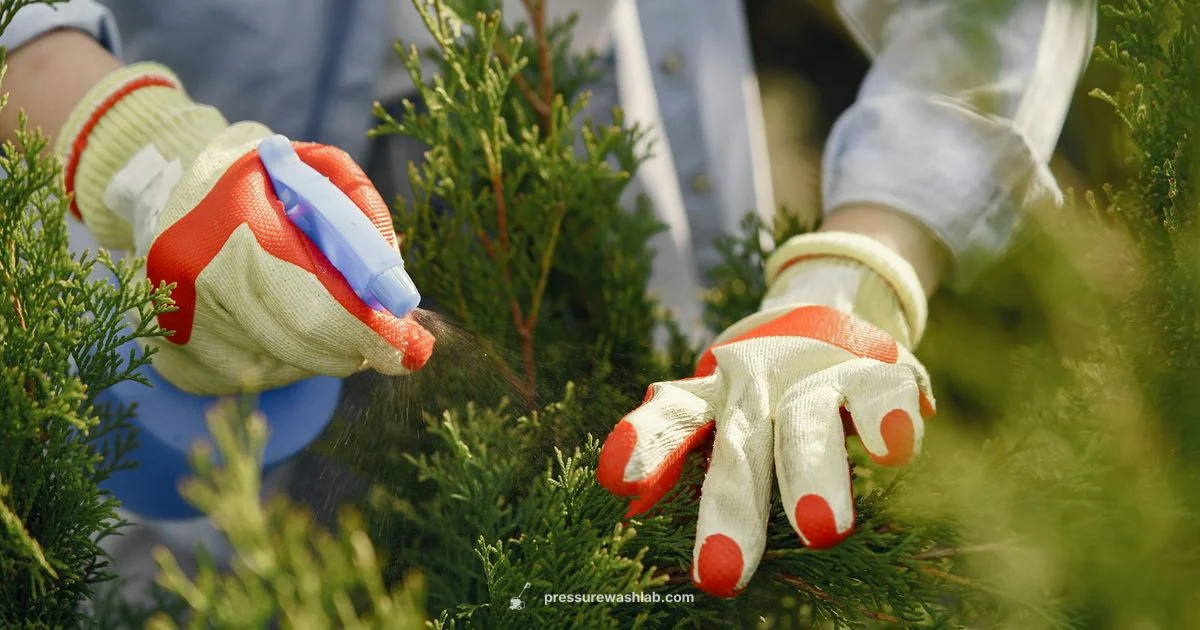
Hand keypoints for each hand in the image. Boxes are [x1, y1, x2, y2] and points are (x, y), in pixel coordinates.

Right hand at [56, 63, 432, 393]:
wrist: (165, 186)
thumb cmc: (260, 178)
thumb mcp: (316, 167)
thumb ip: (363, 214)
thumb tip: (397, 290)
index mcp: (234, 223)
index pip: (314, 302)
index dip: (366, 331)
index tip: (409, 348)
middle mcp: (197, 277)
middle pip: (300, 342)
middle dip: (354, 347)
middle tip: (389, 346)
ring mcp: (178, 321)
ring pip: (282, 363)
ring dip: (321, 351)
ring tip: (323, 311)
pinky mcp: (172, 354)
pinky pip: (252, 377)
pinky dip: (284, 359)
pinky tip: (281, 324)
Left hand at [596, 232, 935, 596]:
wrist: (829, 313)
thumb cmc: (760, 393)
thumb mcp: (716, 415)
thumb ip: (675, 452)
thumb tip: (626, 506)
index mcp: (712, 398)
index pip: (673, 419)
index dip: (647, 443)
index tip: (617, 479)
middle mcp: (757, 384)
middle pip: (739, 447)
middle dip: (730, 510)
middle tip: (720, 576)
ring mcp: (815, 376)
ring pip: (807, 422)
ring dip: (812, 473)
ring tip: (822, 532)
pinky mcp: (876, 371)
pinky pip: (879, 394)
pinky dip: (884, 419)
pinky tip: (891, 449)